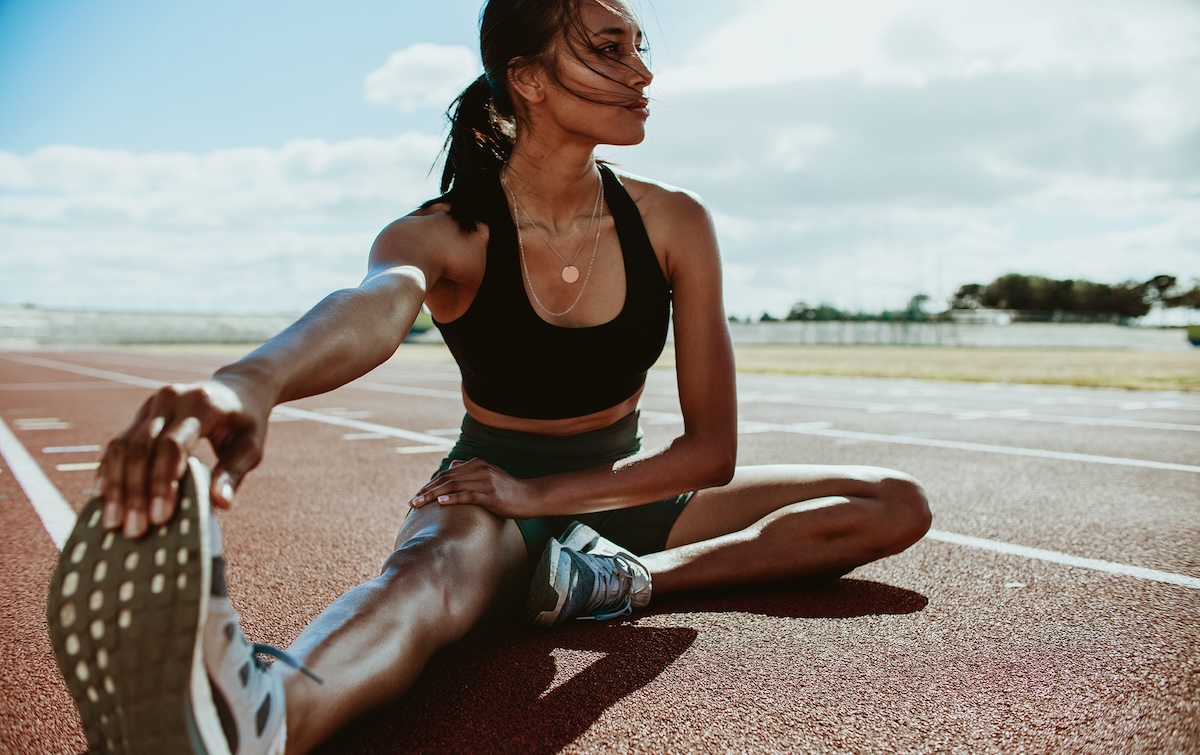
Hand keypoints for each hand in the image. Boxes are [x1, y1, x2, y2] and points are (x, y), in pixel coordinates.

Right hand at [97, 378, 269, 538]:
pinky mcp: (140, 414)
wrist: (237, 387)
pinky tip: (104, 497)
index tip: (159, 517)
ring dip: (116, 486)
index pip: (172, 444)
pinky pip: (118, 443)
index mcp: (201, 404)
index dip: (162, 481)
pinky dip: (109, 471)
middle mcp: (171, 399)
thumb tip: (220, 505)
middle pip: (142, 447)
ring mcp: (151, 404)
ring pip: (123, 446)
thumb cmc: (247, 422)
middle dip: (135, 492)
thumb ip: (233, 473)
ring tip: (114, 522)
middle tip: (133, 530)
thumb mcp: (251, 446)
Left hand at [409, 458, 538, 519]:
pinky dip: (452, 498)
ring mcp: (485, 481)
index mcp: (477, 464)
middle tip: (411, 502)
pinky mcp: (491, 495)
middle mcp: (479, 469)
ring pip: (452, 486)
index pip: (447, 474)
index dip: (430, 485)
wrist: (532, 496)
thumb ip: (471, 471)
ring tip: (418, 504)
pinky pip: (468, 495)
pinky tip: (440, 503)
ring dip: (432, 496)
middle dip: (426, 491)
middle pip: (446, 479)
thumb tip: (453, 466)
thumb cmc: (509, 490)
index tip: (416, 496)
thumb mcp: (489, 475)